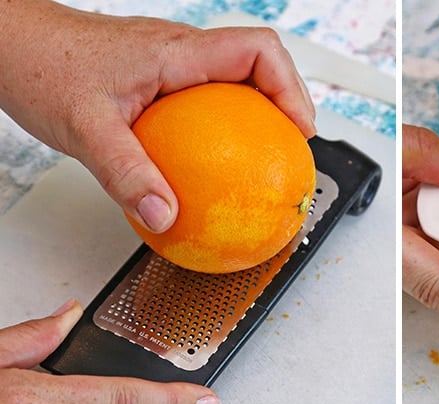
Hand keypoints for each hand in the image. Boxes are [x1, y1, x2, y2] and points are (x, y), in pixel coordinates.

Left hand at [0, 0, 314, 233]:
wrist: (9, 41)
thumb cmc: (40, 67)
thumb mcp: (85, 129)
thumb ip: (127, 175)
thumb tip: (167, 217)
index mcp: (176, 53)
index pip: (257, 51)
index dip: (291, 88)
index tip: (299, 131)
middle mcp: (181, 52)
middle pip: (260, 65)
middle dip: (288, 104)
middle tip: (292, 149)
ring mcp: (171, 62)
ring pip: (236, 80)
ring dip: (260, 114)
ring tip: (265, 159)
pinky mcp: (158, 76)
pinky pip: (207, 98)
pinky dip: (225, 127)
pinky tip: (212, 165)